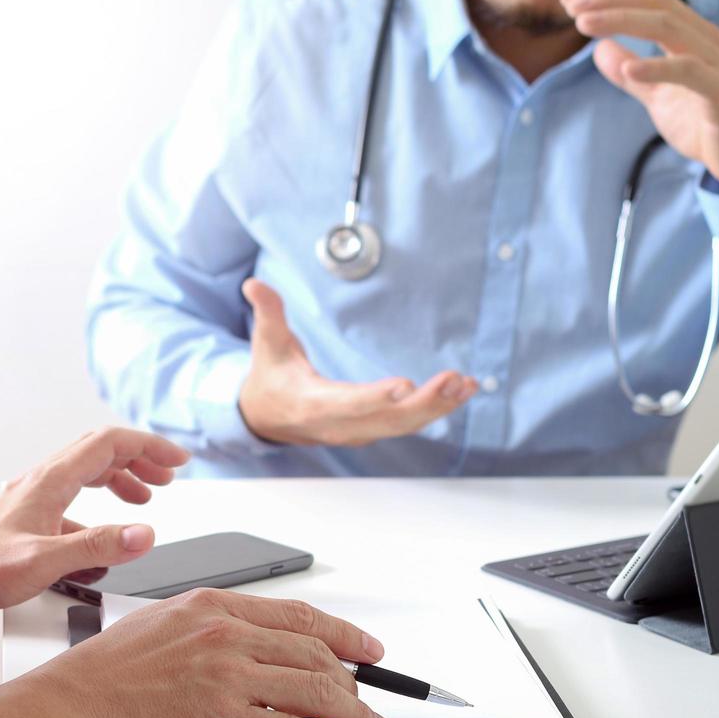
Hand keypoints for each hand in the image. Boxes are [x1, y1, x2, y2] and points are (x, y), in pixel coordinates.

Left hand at [0, 428, 190, 620]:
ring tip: (142, 500)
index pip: (109, 444)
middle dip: (139, 460)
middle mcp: (41, 484)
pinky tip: (101, 540)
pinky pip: (70, 507)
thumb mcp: (44, 561)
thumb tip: (144, 534)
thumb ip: (97, 546)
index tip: (177, 461)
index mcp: (50, 482)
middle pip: (99, 454)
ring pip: (84, 477)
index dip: (149, 447)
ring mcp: (31, 503)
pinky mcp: (25, 525)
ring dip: (119, 482)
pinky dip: (95, 514)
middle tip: (168, 477)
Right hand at [31, 589, 391, 717]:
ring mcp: (229, 678)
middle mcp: (227, 635)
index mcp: (213, 606)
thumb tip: (250, 641)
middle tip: (371, 697)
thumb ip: (210, 626)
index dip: (343, 634)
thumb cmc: (106, 673)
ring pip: (316, 691)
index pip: (298, 616)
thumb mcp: (162, 621)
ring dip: (353, 713)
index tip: (366, 648)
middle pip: (315, 654)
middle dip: (355, 680)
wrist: (75, 708)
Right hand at [237, 279, 477, 446]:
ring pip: (402, 426)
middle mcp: (337, 425)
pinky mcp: (370, 431)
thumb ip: (267, 312)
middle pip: (386, 421)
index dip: (375, 397)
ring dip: (437, 407)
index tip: (404, 386)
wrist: (267, 417)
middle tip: (453, 381)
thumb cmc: (271, 377)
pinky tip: (460, 391)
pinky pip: (407, 424)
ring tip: (465, 385)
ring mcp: (356, 432)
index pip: (347, 404)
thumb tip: (252, 285)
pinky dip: (435, 410)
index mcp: (311, 404)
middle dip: (424, 404)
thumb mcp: (266, 344)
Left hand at [562, 0, 718, 191]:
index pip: (649, 0)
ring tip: (585, 27)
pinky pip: (687, 70)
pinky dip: (656, 67)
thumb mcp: (658, 96)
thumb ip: (631, 74)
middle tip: (569, 5)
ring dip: (623, 22)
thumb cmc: (704, 124)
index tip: (570, 1)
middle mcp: (705, 38)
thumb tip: (599, 51)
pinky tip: (627, 69)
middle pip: (656, 3)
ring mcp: (715, 62)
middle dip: (610, 0)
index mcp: (690, 35)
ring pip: (668, 27)